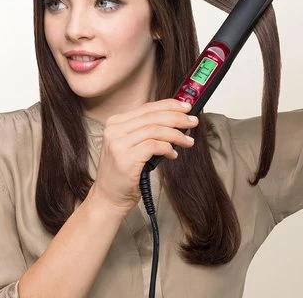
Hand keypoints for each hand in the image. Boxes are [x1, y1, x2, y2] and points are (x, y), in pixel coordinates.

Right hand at [90, 99, 197, 214]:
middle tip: (193, 121)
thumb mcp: (133, 146)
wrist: (108, 198)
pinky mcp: (125, 158)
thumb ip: (147, 131)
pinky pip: (154, 146)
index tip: (186, 107)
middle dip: (177, 117)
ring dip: (176, 134)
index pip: (147, 107)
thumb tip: (176, 120)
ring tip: (188, 141)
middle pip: (153, 116)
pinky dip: (168, 148)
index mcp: (116, 123)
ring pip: (155, 130)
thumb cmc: (124, 173)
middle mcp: (114, 130)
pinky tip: (173, 154)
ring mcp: (118, 144)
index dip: (169, 105)